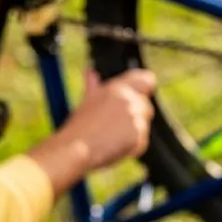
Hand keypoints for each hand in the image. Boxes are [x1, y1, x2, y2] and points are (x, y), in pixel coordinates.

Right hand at [27, 68, 156, 196]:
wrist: (75, 149)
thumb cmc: (78, 127)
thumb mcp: (86, 102)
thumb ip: (94, 86)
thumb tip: (91, 73)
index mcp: (117, 88)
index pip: (147, 80)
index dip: (145, 89)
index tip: (140, 96)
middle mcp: (129, 100)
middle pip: (146, 106)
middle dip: (136, 117)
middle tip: (114, 127)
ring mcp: (135, 118)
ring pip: (144, 126)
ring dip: (132, 133)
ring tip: (109, 138)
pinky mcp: (138, 137)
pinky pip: (141, 142)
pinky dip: (131, 147)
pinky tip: (113, 147)